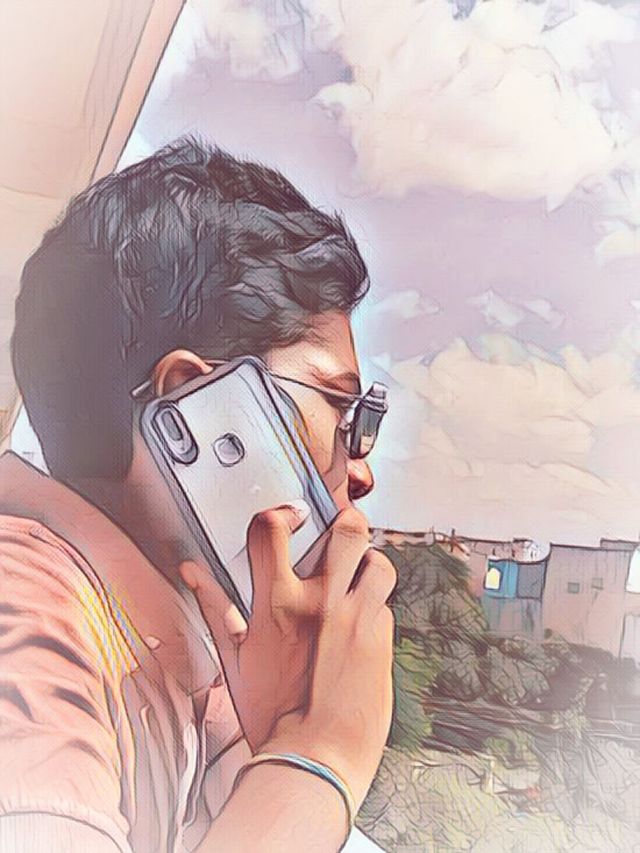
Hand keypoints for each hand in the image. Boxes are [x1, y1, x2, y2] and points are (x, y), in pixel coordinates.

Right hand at [181, 503, 395, 806]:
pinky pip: (385, 605)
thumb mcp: (233, 658)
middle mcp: (320, 603)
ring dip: (369, 564)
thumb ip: (214, 606)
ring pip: (379, 561)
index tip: (290, 516)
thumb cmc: (269, 712)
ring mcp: (357, 619)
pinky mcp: (382, 640)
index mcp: (276, 604)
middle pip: (347, 529)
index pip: (271, 528)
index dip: (281, 512)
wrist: (313, 759)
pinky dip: (374, 607)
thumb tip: (192, 571)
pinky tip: (360, 625)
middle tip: (341, 531)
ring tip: (357, 578)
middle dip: (346, 522)